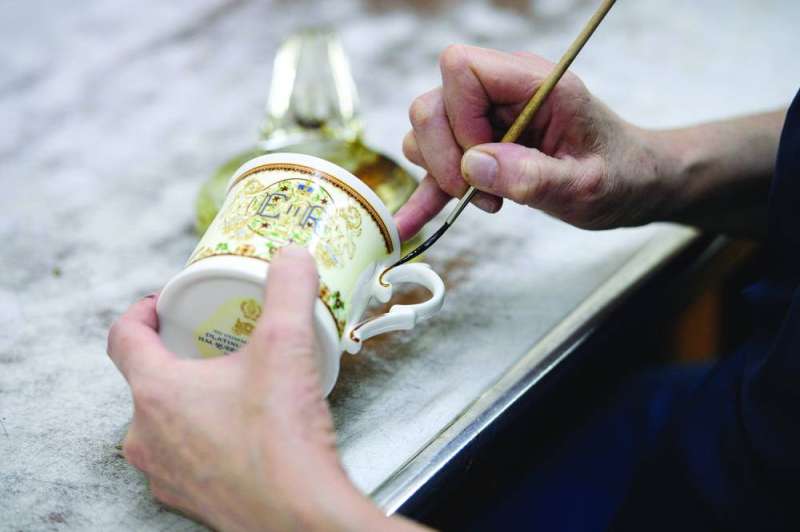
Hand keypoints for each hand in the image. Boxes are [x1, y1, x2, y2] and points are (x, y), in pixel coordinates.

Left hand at [107, 247, 418, 530]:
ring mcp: (165, 473)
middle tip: (213, 343)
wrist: (298, 516)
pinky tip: (242, 432)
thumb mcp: (288, 345)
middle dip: (178, 356)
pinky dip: (204, 437)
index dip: (140, 312)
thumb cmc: (281, 438)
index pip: (123, 338)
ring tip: (232, 387)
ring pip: (164, 421)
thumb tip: (292, 257)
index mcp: (157, 392)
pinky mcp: (189, 498)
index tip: (162, 305)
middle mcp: (148, 436)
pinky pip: (184, 456)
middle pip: (146, 380)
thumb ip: (289, 289)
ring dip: (190, 399)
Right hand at [394, 45, 671, 239]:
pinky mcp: (481, 149)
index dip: (460, 118)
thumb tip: (475, 166)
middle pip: (433, 103)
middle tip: (479, 193)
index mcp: (534, 82)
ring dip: (442, 173)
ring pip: (426, 131)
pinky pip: (437, 163)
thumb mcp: (587, 185)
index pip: (462, 69)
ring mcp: (487, 119)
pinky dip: (425, 193)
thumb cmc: (621, 176)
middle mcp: (504, 93)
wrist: (633, 185)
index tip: (486, 161)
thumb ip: (534, 176)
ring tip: (486, 202)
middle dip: (444, 155)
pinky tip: (411, 222)